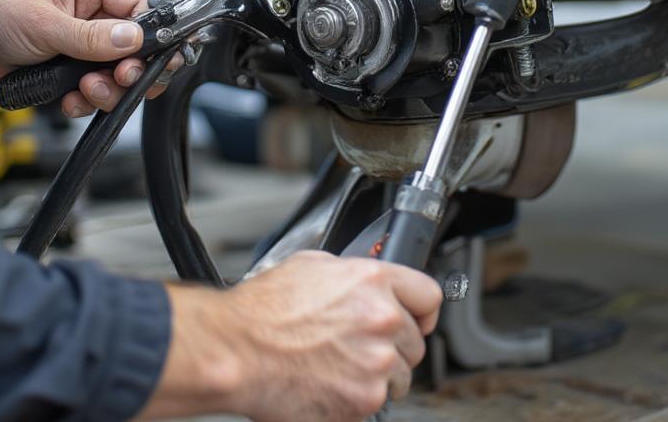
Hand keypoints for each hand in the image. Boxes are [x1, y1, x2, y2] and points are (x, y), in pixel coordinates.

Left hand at [0, 0, 181, 117]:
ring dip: (107, 90)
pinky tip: (69, 100)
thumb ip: (92, 36)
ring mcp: (81, 45)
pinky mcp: (67, 70)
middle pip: (136, 48)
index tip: (157, 59)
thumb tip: (135, 39)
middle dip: (131, 70)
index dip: (154, 36)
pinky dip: (86, 101)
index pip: (141, 9)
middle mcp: (93, 16)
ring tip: (86, 90)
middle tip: (121, 79)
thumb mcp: (45, 23)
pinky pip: (92, 91)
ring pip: (116, 74)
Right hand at [143, 251, 442, 421]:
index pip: (429, 295)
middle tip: (360, 344)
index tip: (418, 317)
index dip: (422, 308)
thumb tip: (365, 282)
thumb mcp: (312, 266)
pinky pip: (378, 401)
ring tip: (342, 365)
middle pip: (416, 339)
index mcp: (373, 280)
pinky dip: (359, 396)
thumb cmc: (265, 310)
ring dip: (379, 373)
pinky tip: (332, 381)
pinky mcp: (365, 399)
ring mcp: (377, 361)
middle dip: (394, 344)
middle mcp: (383, 319)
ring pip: (401, 375)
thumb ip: (351, 274)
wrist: (239, 351)